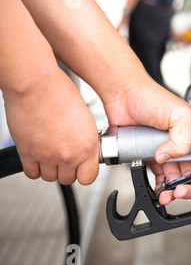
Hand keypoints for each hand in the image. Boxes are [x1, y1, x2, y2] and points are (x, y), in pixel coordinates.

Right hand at [3, 69, 98, 184]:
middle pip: (68, 179)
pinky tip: (38, 156)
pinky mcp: (28, 153)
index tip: (82, 167)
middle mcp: (69, 154)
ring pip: (50, 178)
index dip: (84, 173)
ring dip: (50, 169)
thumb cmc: (60, 93)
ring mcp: (47, 155)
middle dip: (67, 170)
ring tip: (50, 154)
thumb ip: (85, 140)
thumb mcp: (85, 119)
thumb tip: (84, 151)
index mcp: (87, 145)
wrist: (36, 84)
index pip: (89, 177)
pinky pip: (32, 173)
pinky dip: (34, 168)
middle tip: (64, 157)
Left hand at [102, 80, 190, 204]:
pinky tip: (160, 190)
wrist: (123, 95)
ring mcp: (167, 150)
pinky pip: (159, 175)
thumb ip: (183, 139)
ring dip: (175, 189)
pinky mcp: (151, 155)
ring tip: (169, 195)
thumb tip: (169, 157)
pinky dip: (161, 185)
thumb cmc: (151, 97)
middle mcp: (184, 143)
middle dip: (190, 186)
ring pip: (177, 176)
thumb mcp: (178, 115)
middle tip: (182, 192)